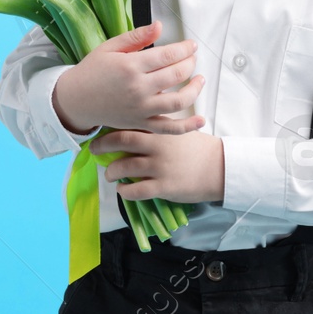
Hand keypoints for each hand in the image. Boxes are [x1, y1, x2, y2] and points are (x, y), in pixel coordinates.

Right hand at [53, 19, 205, 135]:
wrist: (75, 100)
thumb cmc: (92, 70)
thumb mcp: (110, 47)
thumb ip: (137, 37)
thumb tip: (160, 26)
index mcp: (130, 66)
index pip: (168, 55)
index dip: (185, 48)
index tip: (191, 45)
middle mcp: (138, 88)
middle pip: (177, 74)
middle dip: (190, 63)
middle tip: (192, 58)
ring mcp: (141, 109)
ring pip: (179, 101)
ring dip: (195, 89)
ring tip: (200, 79)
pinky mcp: (141, 124)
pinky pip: (169, 128)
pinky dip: (188, 126)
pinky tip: (201, 120)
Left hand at [90, 127, 224, 204]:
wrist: (219, 168)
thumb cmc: (197, 148)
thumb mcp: (178, 130)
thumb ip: (158, 126)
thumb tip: (135, 122)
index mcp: (161, 129)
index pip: (131, 122)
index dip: (112, 126)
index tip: (100, 129)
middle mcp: (158, 146)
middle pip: (122, 140)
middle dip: (102, 145)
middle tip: (93, 149)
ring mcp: (160, 167)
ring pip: (124, 167)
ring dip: (112, 171)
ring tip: (110, 173)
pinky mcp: (164, 187)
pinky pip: (136, 190)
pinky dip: (124, 191)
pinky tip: (122, 189)